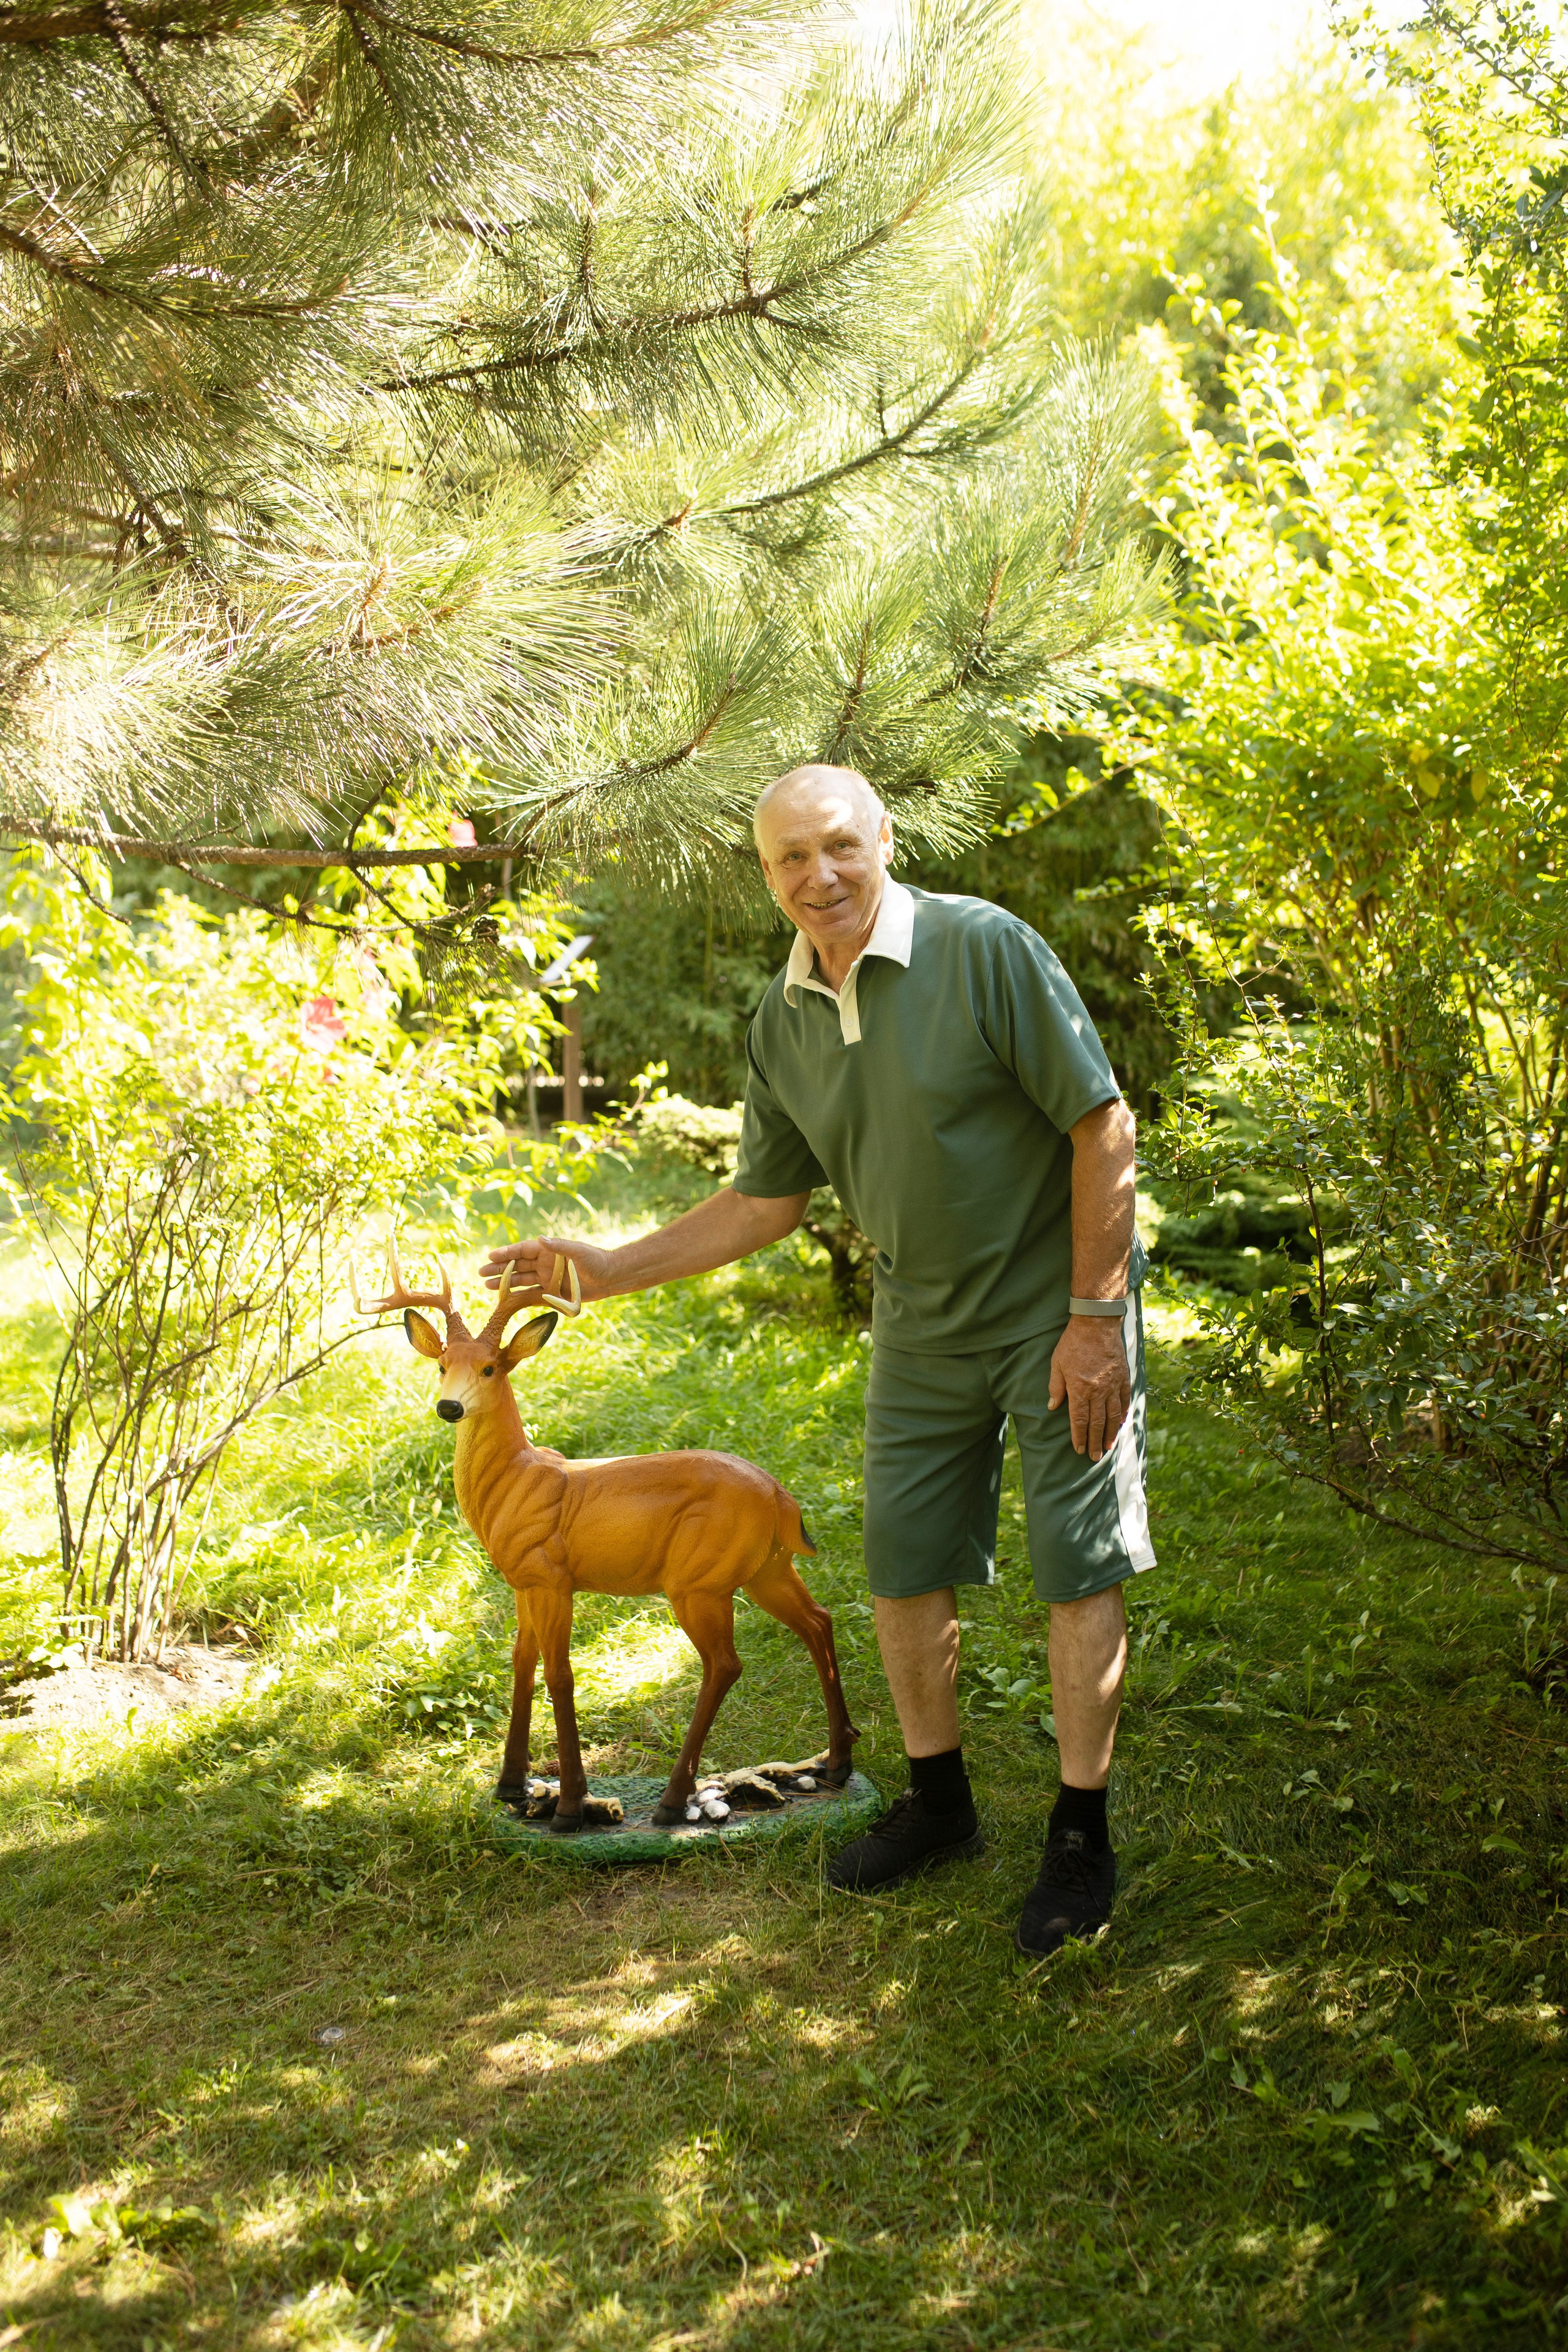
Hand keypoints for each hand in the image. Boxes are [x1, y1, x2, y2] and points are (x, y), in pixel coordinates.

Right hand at [480, 1236, 614, 1301]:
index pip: (522, 1250)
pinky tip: (505, 1300)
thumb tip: (540, 1238)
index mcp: (548, 1250)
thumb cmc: (596, 1261)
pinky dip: (518, 1297)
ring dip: (505, 1283)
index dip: (506, 1253)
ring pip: (521, 1280)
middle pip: (517, 1265)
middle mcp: (545, 1263)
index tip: (490, 1256)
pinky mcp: (552, 1292)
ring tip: (487, 1286)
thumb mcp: (578, 1251)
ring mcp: (547, 1278)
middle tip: (481, 1273)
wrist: (610, 1278)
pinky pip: (531, 1295)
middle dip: (499, 1269)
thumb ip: (559, 1246)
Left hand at [1048, 1315, 1130, 1461]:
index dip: (1079, 1437)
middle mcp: (1098, 1391)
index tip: (1078, 1449)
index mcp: (1080, 1389)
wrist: (1097, 1324)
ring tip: (1108, 1447)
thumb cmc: (1073, 1343)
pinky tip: (1120, 1424)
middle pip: (1097, 1423)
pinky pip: (1124, 1400)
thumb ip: (1056, 1387)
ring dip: (1110, 1433)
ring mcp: (1113, 1385)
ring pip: (1113, 1415)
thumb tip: (1053, 1406)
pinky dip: (1123, 1414)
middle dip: (1095, 1442)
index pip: (1080, 1420)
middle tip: (1094, 1457)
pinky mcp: (1123, 1377)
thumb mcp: (1057, 1364)